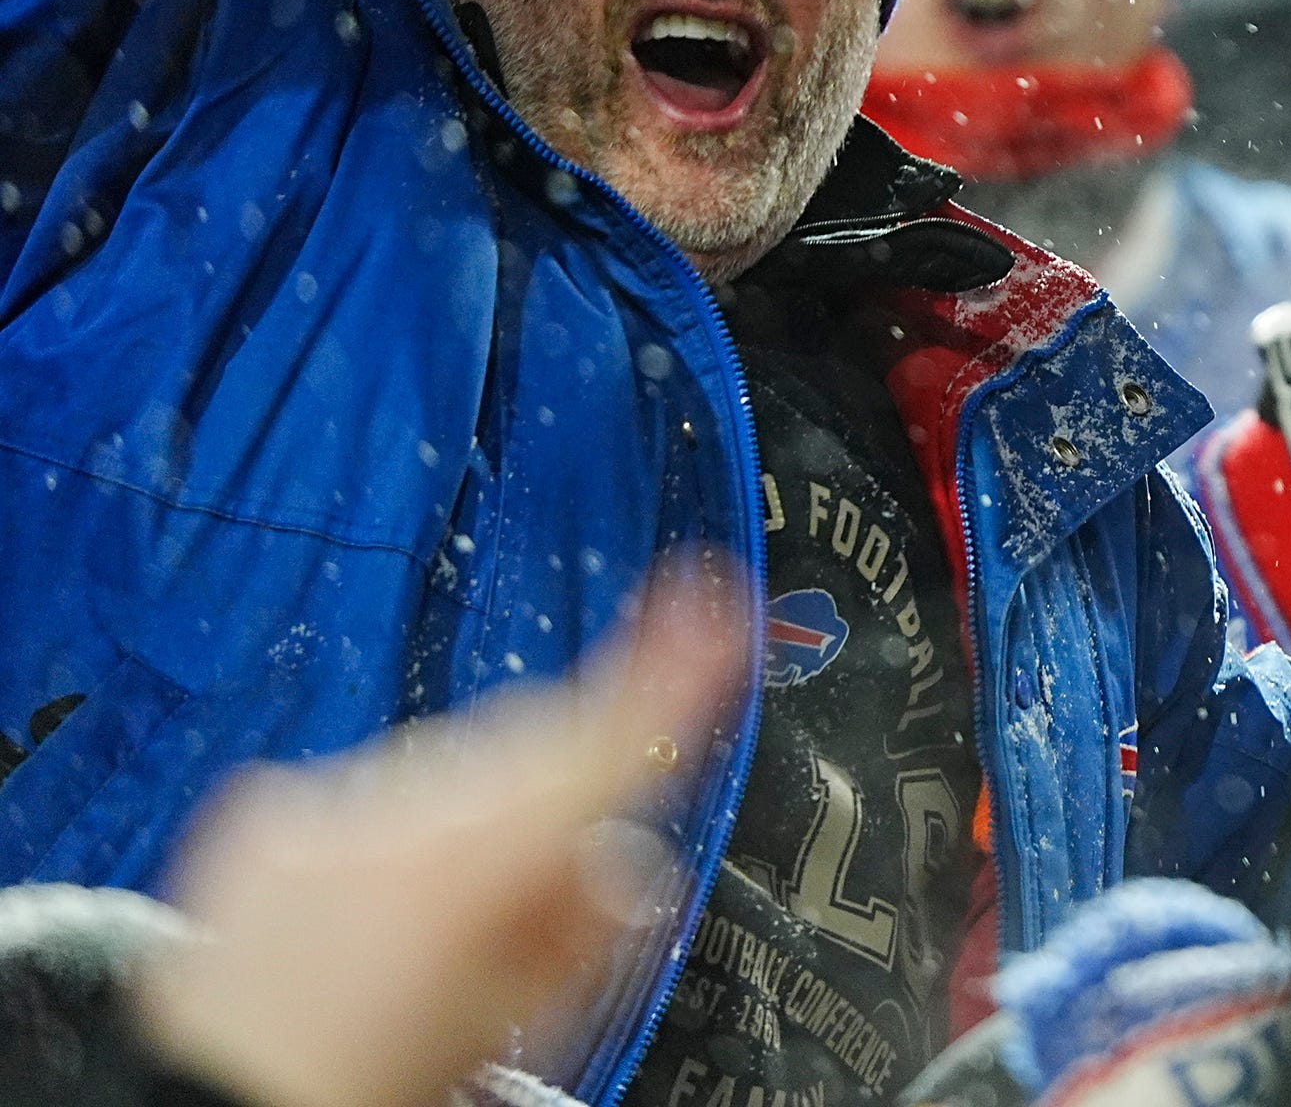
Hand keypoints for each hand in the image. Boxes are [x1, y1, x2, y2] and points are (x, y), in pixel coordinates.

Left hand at [135, 572, 748, 1106]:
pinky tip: (381, 909)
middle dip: (566, 791)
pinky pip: (377, 787)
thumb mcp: (512, 1026)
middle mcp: (393, 811)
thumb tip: (629, 865)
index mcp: (467, 868)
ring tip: (451, 927)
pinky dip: (403, 830)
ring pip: (458, 768)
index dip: (671, 666)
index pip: (602, 740)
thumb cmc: (355, 1081)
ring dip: (482, 817)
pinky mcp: (270, 809)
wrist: (205, 1094)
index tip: (713, 603)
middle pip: (532, 751)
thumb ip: (585, 932)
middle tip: (562, 895)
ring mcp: (323, 801)